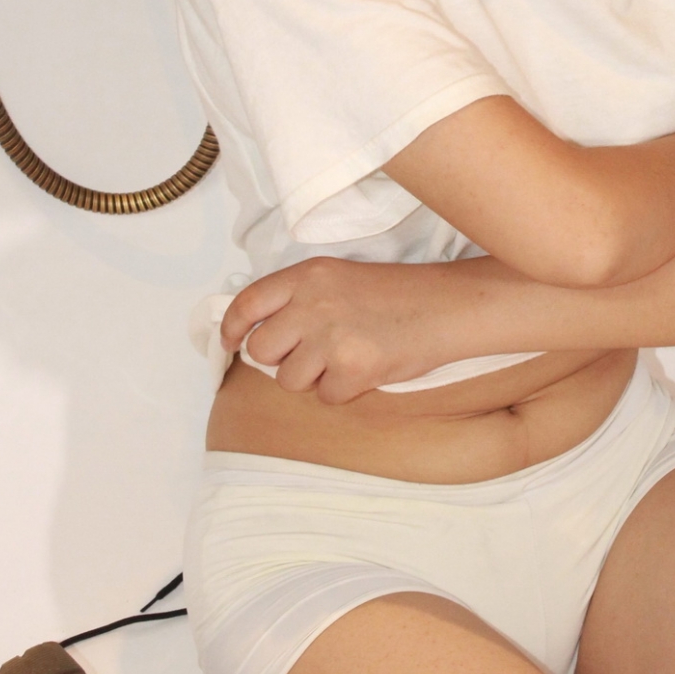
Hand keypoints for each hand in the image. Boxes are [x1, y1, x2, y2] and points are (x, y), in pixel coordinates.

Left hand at [220, 256, 464, 401]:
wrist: (445, 308)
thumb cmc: (395, 294)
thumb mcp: (339, 278)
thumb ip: (299, 299)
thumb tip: (258, 335)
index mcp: (307, 276)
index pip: (248, 304)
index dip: (232, 328)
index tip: (230, 342)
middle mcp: (313, 304)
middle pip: (261, 350)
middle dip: (278, 360)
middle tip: (308, 355)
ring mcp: (331, 338)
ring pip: (289, 380)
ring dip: (312, 378)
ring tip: (345, 358)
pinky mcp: (353, 370)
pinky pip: (325, 397)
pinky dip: (343, 391)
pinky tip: (365, 369)